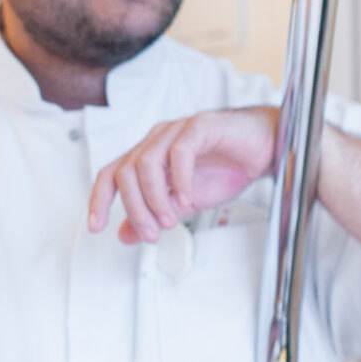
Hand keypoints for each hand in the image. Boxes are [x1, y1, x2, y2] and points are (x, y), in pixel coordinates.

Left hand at [88, 106, 281, 243]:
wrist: (264, 150)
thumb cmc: (225, 169)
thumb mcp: (182, 203)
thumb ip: (154, 216)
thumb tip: (124, 235)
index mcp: (147, 157)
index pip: (110, 175)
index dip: (98, 200)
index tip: (96, 227)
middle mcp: (155, 141)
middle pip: (125, 173)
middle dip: (135, 209)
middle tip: (153, 233)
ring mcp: (175, 131)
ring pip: (146, 162)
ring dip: (154, 197)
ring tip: (172, 219)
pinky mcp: (200, 126)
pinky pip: (179, 150)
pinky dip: (178, 177)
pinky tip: (187, 197)